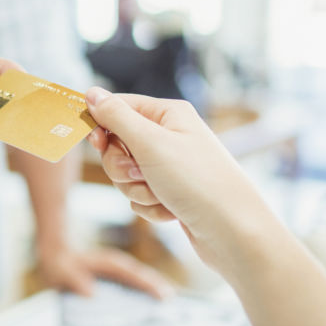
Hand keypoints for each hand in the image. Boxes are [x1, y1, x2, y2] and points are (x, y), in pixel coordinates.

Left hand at [37, 243, 173, 298]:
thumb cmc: (60, 264)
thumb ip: (75, 281)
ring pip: (140, 278)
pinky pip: (134, 282)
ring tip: (169, 301)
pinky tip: (152, 302)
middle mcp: (117, 265)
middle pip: (141, 275)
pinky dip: (144, 290)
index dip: (147, 284)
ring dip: (154, 287)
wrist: (56, 253)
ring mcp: (118, 269)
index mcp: (108, 263)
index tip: (162, 294)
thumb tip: (90, 293)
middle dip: (157, 286)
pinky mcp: (116, 275)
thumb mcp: (62, 271)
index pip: (132, 274)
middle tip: (173, 300)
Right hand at [84, 88, 269, 271]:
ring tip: (161, 196)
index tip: (97, 143)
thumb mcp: (150, 143)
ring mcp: (172, 166)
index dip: (102, 125)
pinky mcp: (172, 192)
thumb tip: (91, 92)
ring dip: (136, 189)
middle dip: (122, 166)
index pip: (119, 107)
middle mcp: (171, 135)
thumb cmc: (197, 182)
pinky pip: (140, 195)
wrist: (234, 233)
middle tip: (140, 174)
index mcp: (168, 114)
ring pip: (127, 173)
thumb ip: (116, 116)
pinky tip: (170, 212)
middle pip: (118, 144)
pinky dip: (149, 206)